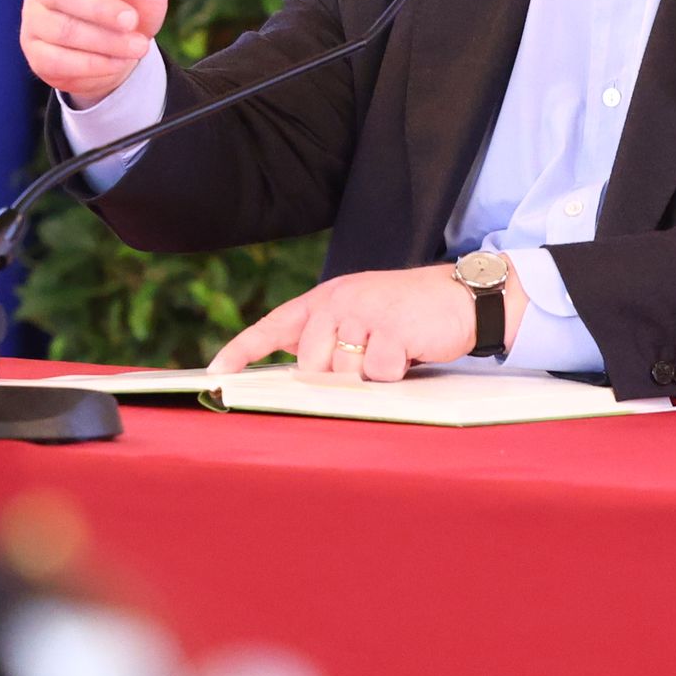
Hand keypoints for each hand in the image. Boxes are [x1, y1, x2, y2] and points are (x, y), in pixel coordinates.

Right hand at [0, 0, 169, 107]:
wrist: (125, 47)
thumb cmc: (131, 1)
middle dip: (100, 10)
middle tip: (133, 21)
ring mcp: (34, 17)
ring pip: (63, 31)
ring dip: (107, 43)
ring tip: (137, 46)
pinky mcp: (35, 51)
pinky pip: (60, 62)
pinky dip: (96, 64)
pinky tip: (116, 61)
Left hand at [214, 267, 481, 382]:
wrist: (460, 297)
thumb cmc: (407, 315)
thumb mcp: (360, 317)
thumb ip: (327, 339)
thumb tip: (299, 378)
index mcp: (324, 300)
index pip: (272, 326)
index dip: (240, 352)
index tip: (215, 375)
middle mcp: (337, 302)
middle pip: (311, 366)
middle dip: (336, 378)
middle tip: (369, 362)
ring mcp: (363, 313)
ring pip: (344, 373)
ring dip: (370, 376)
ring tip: (393, 353)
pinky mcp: (391, 327)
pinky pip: (379, 373)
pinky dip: (395, 374)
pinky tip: (409, 352)